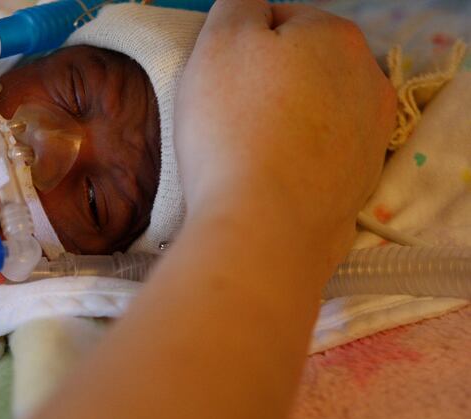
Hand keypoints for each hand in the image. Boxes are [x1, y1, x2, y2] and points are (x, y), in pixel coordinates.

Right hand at [176, 0, 395, 265]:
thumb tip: (255, 11)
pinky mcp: (363, 181)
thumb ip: (239, 5)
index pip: (279, 21)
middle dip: (270, 83)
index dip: (241, 48)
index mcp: (335, 34)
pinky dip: (301, 160)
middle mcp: (368, 78)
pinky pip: (323, 156)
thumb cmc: (234, 125)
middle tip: (229, 117)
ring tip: (249, 152)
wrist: (264, 224)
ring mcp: (372, 134)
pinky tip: (272, 178)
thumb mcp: (220, 39)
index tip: (219, 82)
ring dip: (288, 121)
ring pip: (317, 112)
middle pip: (304, 67)